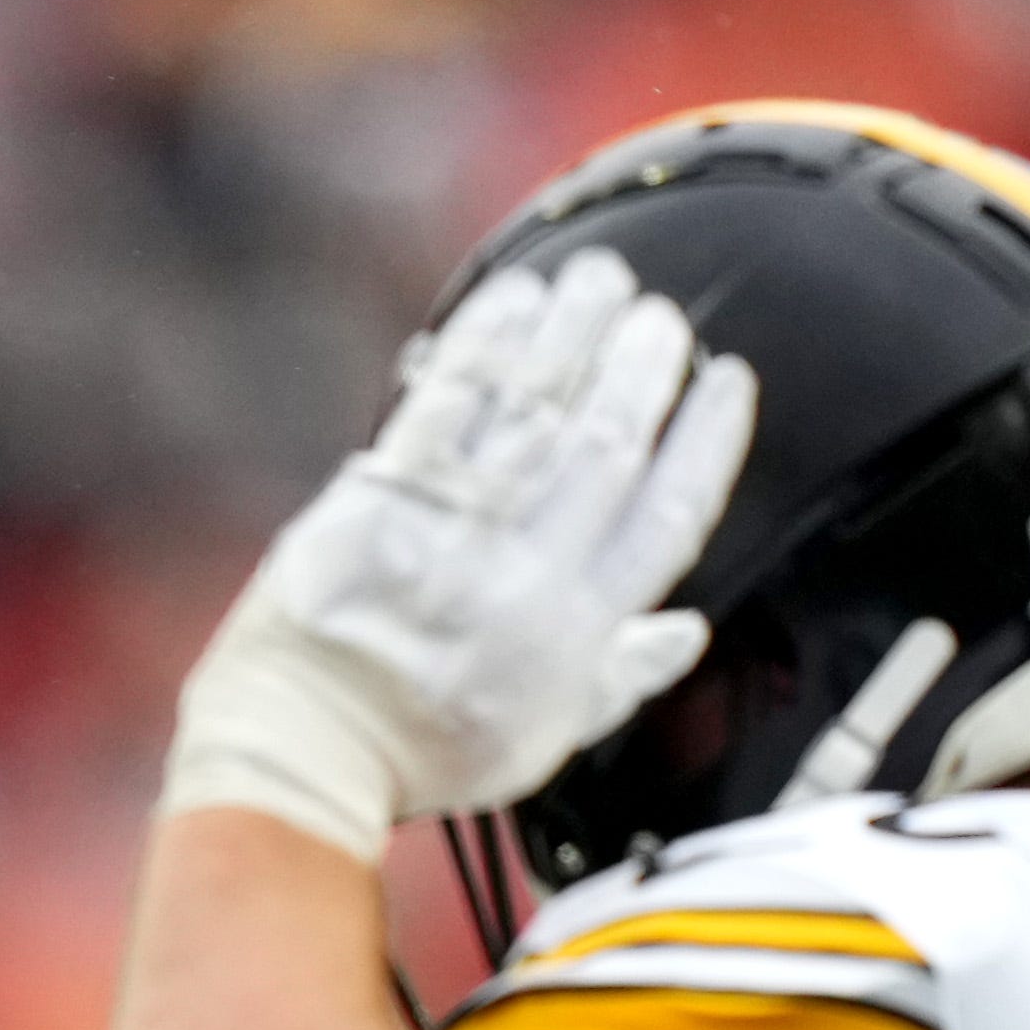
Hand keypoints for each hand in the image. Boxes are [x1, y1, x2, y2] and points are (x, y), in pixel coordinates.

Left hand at [161, 252, 761, 857]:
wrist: (300, 746)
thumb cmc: (419, 748)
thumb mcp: (540, 739)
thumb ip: (618, 678)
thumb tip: (688, 631)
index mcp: (577, 630)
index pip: (669, 516)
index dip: (707, 440)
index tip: (729, 380)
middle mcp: (527, 572)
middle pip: (608, 444)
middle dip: (643, 367)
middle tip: (661, 316)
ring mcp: (453, 530)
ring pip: (536, 408)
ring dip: (575, 332)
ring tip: (601, 281)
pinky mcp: (381, 496)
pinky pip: (449, 401)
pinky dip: (488, 342)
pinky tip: (517, 298)